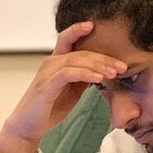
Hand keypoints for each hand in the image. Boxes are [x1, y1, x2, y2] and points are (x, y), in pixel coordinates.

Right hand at [0, 22, 124, 152]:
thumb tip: (103, 72)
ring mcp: (47, 73)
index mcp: (56, 62)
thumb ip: (83, 78)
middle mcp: (50, 63)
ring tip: (114, 73)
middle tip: (123, 66)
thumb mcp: (72, 90)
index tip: (95, 25)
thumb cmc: (50, 107)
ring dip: (98, 66)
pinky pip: (68, 74)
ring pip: (75, 60)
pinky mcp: (46, 86)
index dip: (79, 29)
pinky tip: (98, 78)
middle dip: (104, 58)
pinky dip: (85, 74)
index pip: (68, 39)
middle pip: (80, 52)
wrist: (29, 126)